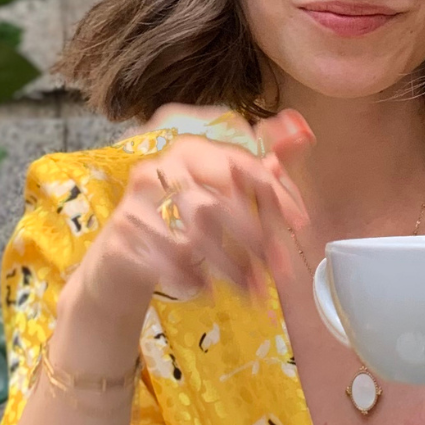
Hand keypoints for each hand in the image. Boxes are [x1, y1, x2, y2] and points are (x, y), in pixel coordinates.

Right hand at [73, 108, 315, 318]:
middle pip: (215, 200)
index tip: (299, 222)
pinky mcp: (121, 236)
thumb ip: (258, 168)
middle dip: (252, 237)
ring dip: (228, 265)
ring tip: (252, 289)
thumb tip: (304, 134)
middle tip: (279, 267)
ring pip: (191, 233)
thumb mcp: (220, 190)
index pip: (238, 164)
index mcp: (190, 150)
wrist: (122, 256)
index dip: (273, 192)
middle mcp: (160, 169)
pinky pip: (162, 259)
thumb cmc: (180, 218)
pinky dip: (189, 277)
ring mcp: (136, 202)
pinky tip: (208, 291)